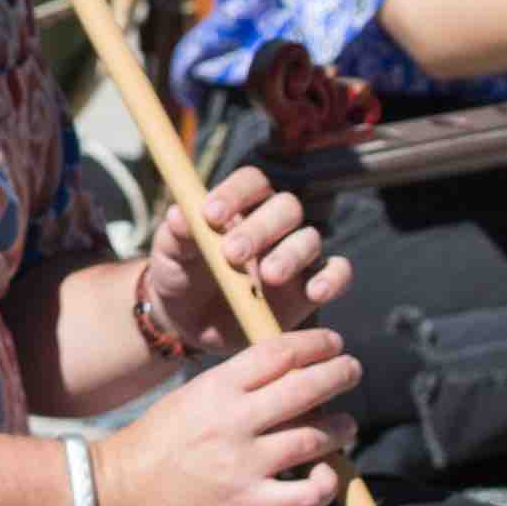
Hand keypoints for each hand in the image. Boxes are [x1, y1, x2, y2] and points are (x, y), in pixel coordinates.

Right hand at [92, 329, 365, 505]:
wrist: (113, 491)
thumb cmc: (153, 443)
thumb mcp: (189, 399)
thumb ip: (233, 389)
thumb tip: (282, 378)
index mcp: (216, 388)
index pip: (279, 352)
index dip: (315, 344)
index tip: (333, 345)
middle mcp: (233, 420)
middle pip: (306, 387)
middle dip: (339, 374)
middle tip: (351, 371)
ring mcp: (242, 464)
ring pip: (314, 437)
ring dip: (340, 429)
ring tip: (345, 427)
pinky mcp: (247, 505)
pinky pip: (306, 494)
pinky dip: (326, 483)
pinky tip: (326, 477)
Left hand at [136, 163, 342, 359]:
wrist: (190, 324)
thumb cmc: (180, 276)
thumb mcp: (169, 256)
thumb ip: (176, 234)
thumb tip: (179, 214)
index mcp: (240, 206)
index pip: (251, 182)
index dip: (235, 192)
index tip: (211, 214)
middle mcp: (273, 224)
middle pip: (286, 207)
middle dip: (262, 228)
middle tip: (232, 253)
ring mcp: (295, 255)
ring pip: (309, 239)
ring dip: (291, 254)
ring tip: (267, 276)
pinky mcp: (309, 288)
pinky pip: (337, 273)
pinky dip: (333, 278)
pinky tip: (315, 292)